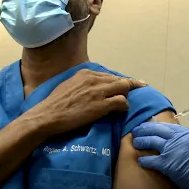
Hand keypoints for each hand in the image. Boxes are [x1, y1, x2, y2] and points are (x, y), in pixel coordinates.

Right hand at [24, 69, 145, 135]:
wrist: (48, 115)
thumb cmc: (55, 103)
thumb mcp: (69, 84)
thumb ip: (83, 83)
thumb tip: (92, 87)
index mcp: (86, 73)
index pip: (109, 74)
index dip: (119, 80)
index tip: (129, 82)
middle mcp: (94, 79)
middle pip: (119, 80)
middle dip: (130, 85)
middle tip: (141, 87)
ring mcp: (98, 92)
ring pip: (124, 88)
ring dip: (126, 96)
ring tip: (126, 104)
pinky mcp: (101, 105)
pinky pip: (121, 102)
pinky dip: (124, 106)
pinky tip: (121, 111)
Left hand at [132, 123, 188, 188]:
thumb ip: (184, 139)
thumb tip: (169, 138)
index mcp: (186, 133)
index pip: (167, 125)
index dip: (155, 125)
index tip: (147, 125)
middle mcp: (178, 138)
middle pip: (157, 130)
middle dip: (144, 129)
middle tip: (136, 130)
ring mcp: (172, 149)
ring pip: (151, 141)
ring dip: (141, 141)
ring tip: (135, 142)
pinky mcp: (167, 163)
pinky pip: (151, 159)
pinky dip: (144, 160)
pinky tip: (140, 160)